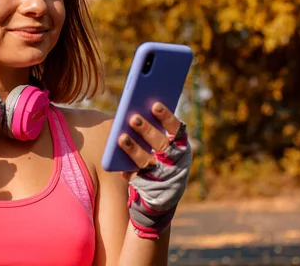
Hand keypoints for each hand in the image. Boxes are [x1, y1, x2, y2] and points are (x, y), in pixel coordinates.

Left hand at [117, 102, 191, 238]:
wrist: (163, 195)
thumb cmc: (162, 160)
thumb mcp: (166, 148)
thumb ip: (156, 132)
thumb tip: (135, 113)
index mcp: (181, 148)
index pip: (177, 130)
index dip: (167, 118)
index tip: (155, 105)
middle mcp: (174, 162)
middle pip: (160, 144)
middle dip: (146, 130)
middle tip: (133, 117)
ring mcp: (161, 175)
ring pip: (146, 160)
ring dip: (134, 148)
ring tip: (121, 137)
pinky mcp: (148, 187)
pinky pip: (135, 176)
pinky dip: (127, 168)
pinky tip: (118, 161)